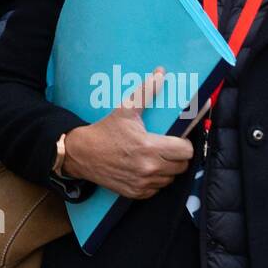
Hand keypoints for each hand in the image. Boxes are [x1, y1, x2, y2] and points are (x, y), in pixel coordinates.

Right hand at [59, 67, 193, 199]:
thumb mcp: (125, 110)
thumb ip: (146, 92)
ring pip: (171, 178)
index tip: (178, 139)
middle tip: (168, 147)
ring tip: (157, 157)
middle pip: (182, 166)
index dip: (185, 143)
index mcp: (149, 147)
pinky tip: (146, 168)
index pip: (186, 151)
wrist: (82, 154)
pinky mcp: (137, 193)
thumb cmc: (105, 130)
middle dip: (178, 156)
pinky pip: (158, 189)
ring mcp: (143, 183)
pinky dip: (156, 180)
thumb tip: (161, 74)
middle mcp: (149, 168)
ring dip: (168, 169)